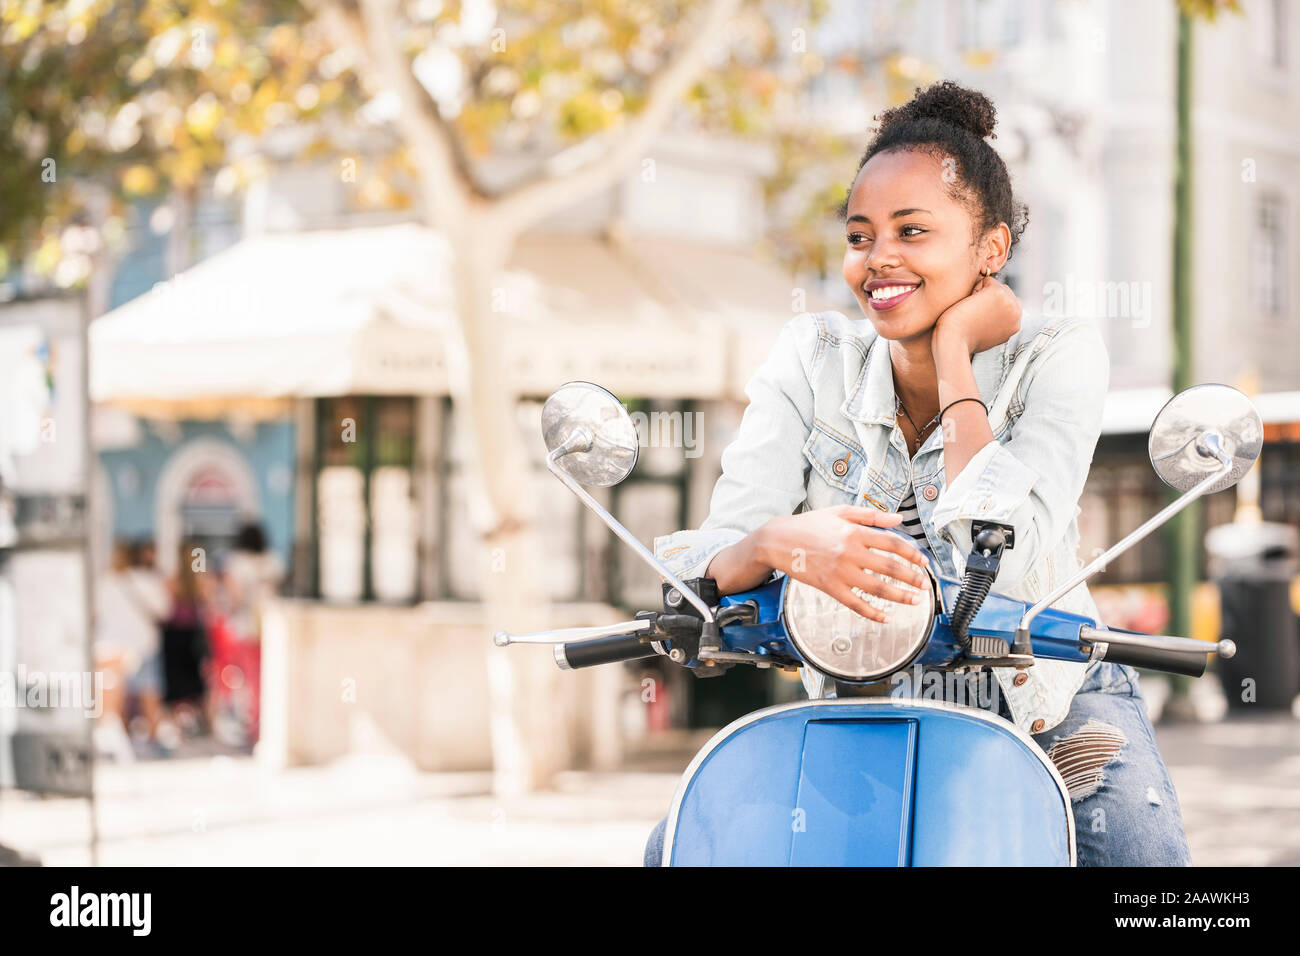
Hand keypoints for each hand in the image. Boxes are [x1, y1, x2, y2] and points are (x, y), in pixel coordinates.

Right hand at [759, 505, 931, 623]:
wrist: (778, 541)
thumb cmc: (810, 525)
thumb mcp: (840, 512)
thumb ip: (871, 516)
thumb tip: (899, 519)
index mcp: (854, 531)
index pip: (892, 543)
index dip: (912, 553)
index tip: (923, 562)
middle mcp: (850, 552)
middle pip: (890, 567)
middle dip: (912, 578)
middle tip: (925, 585)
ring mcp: (840, 572)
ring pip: (877, 587)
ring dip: (899, 596)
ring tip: (914, 600)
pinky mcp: (830, 587)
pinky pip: (855, 604)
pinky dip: (873, 613)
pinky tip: (886, 617)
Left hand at [932, 274, 1021, 356]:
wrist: (955, 342)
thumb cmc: (964, 340)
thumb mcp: (989, 334)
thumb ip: (998, 323)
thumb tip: (996, 311)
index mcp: (1015, 325)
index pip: (1010, 304)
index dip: (993, 306)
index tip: (981, 317)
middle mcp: (1016, 314)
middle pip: (1005, 292)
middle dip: (990, 298)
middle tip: (976, 314)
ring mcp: (1009, 302)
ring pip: (997, 286)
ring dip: (983, 293)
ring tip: (973, 310)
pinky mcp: (998, 293)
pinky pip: (987, 280)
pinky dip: (976, 288)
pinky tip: (970, 304)